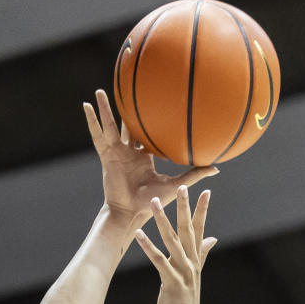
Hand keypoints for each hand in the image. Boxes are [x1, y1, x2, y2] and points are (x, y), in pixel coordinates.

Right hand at [83, 88, 216, 226]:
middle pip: (127, 125)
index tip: (154, 104)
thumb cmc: (153, 201)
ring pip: (110, 126)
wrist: (132, 212)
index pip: (147, 135)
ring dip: (104, 109)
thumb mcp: (176, 183)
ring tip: (98, 92)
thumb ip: (195, 174)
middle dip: (125, 110)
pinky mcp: (107, 155)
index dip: (149, 122)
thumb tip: (218, 168)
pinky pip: (98, 135)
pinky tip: (86, 106)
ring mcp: (117, 153)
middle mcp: (129, 152)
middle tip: (126, 91)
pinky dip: (92, 121)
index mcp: (144, 157)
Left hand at [134, 187, 216, 303]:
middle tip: (182, 186)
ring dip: (162, 221)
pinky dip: (148, 247)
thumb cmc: (186, 300)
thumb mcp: (195, 274)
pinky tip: (139, 234)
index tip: (206, 191)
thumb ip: (202, 254)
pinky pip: (158, 260)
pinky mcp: (171, 282)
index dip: (202, 210)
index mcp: (196, 259)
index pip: (200, 229)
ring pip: (172, 241)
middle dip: (185, 208)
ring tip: (154, 203)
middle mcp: (191, 262)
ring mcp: (183, 271)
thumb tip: (213, 238)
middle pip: (188, 230)